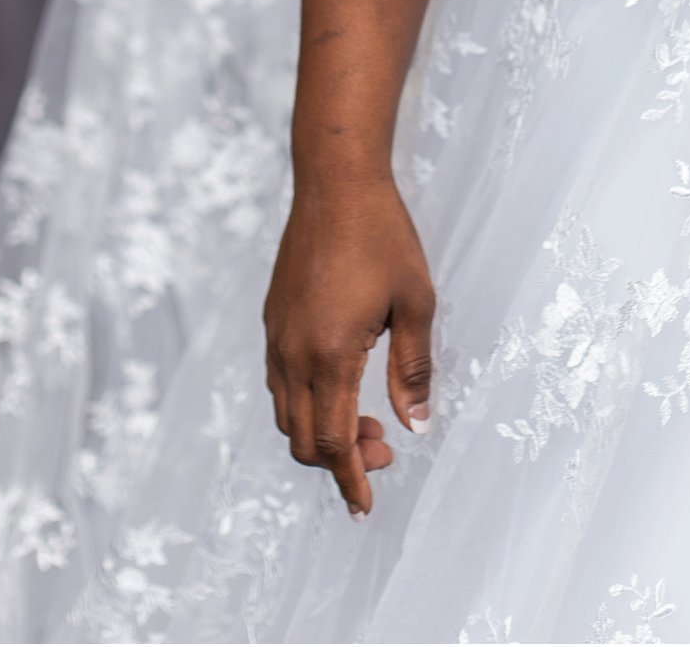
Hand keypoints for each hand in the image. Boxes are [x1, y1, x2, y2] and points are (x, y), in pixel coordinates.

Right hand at [264, 172, 434, 513]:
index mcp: (329, 355)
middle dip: (339, 462)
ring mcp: (277, 335)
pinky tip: (338, 384)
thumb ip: (413, 371)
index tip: (365, 508)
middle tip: (382, 448)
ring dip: (320, 432)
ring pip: (285, 413)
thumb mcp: (416, 305)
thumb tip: (413, 426)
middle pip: (301, 439)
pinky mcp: (272, 318)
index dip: (350, 481)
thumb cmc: (382, 237)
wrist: (334, 182)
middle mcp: (293, 351)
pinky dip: (304, 403)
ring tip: (365, 418)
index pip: (333, 442)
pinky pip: (279, 381)